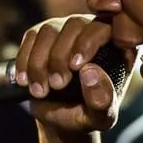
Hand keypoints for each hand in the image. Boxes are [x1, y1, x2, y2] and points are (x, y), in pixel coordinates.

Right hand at [14, 15, 132, 133]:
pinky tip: (25, 81)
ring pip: (50, 30)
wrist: (61, 118)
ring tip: (39, 91)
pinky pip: (31, 36)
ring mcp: (67, 30)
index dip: (88, 42)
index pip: (106, 27)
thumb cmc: (88, 115)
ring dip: (40, 62)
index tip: (75, 67)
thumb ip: (101, 100)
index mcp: (118, 46)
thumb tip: (90, 72)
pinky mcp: (43, 35)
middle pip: (75, 25)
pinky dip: (25, 60)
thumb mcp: (99, 117)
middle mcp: (93, 30)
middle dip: (60, 56)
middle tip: (56, 85)